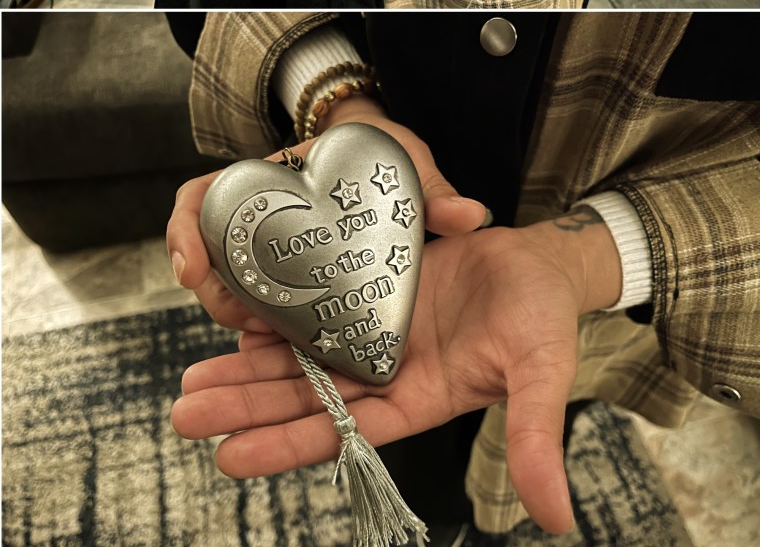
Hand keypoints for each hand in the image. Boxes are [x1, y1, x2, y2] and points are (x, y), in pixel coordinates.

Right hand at [166, 95, 486, 333]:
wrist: (394, 169)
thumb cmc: (386, 157)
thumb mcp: (403, 160)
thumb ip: (432, 189)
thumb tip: (471, 216)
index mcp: (271, 181)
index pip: (202, 198)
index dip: (187, 232)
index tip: (193, 264)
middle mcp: (262, 221)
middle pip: (210, 258)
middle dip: (215, 292)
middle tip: (240, 317)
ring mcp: (277, 259)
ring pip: (236, 294)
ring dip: (239, 318)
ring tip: (263, 340)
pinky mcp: (300, 293)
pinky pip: (270, 318)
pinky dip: (269, 338)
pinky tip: (283, 354)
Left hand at [171, 211, 622, 533]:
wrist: (542, 263)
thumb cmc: (545, 320)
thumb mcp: (543, 374)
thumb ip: (535, 439)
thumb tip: (556, 522)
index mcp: (419, 398)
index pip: (343, 431)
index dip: (287, 445)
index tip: (228, 457)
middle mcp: (388, 369)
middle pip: (306, 396)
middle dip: (247, 405)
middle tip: (184, 411)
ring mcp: (377, 328)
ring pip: (302, 354)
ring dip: (249, 367)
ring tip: (193, 379)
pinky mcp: (373, 286)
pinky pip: (318, 302)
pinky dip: (280, 314)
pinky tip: (238, 319)